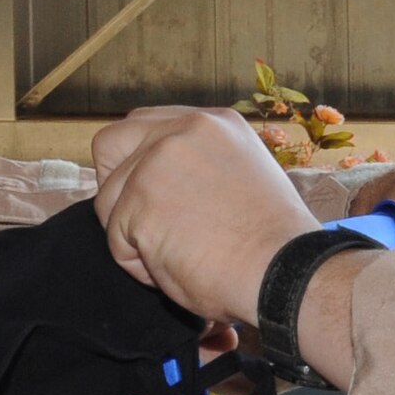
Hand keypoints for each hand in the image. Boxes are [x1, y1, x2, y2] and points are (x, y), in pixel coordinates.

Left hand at [94, 107, 320, 322]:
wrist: (286, 271)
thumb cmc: (273, 243)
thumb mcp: (242, 175)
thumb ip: (200, 166)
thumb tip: (167, 185)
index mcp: (214, 122)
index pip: (145, 125)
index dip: (136, 163)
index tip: (150, 195)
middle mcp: (183, 131)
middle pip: (110, 145)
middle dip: (115, 187)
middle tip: (139, 222)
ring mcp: (158, 164)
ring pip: (108, 201)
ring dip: (133, 237)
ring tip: (178, 255)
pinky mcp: (140, 203)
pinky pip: (115, 241)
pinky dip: (139, 265)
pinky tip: (177, 268)